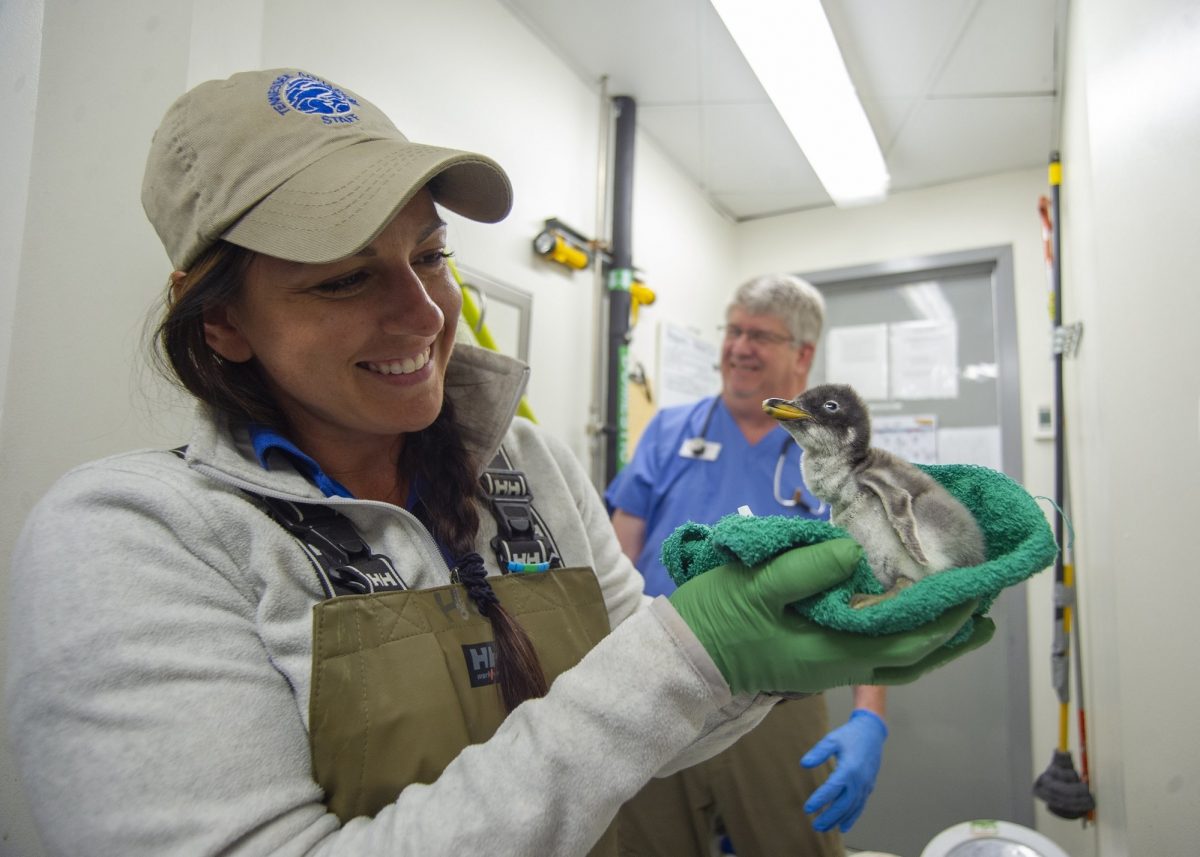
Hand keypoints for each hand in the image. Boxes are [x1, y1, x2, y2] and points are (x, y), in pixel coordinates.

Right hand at [668, 539, 991, 694]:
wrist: (684, 655)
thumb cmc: (716, 619)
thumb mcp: (758, 584)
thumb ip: (809, 570)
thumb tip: (855, 555)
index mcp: (832, 652)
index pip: (909, 642)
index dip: (948, 620)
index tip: (976, 594)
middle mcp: (839, 666)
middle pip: (913, 660)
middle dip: (953, 635)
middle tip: (984, 609)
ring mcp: (828, 665)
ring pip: (896, 661)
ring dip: (932, 641)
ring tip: (960, 619)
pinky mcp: (817, 657)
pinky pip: (874, 653)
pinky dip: (902, 638)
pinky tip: (902, 615)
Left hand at [801, 709, 887, 832]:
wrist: (871, 733)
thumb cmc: (849, 736)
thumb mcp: (832, 739)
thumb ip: (818, 752)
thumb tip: (804, 764)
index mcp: (849, 769)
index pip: (832, 789)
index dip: (819, 800)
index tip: (807, 809)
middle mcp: (858, 780)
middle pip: (843, 804)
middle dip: (829, 817)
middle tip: (815, 826)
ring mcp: (865, 785)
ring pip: (852, 808)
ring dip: (838, 820)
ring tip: (824, 828)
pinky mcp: (868, 787)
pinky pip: (860, 806)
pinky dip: (852, 817)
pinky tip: (843, 826)